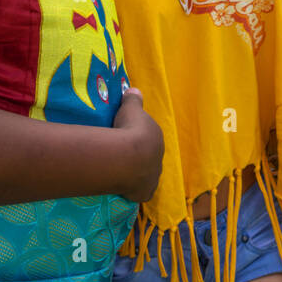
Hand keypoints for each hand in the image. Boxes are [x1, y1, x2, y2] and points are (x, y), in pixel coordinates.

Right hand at [112, 88, 163, 202]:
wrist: (127, 158)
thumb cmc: (130, 130)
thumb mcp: (130, 108)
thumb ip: (133, 99)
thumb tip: (134, 89)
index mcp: (157, 138)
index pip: (149, 138)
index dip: (139, 137)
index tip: (127, 137)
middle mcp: (159, 158)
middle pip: (149, 157)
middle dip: (140, 157)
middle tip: (123, 156)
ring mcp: (153, 177)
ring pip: (146, 175)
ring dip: (137, 174)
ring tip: (122, 172)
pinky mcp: (145, 192)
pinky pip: (140, 191)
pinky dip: (134, 190)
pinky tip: (124, 189)